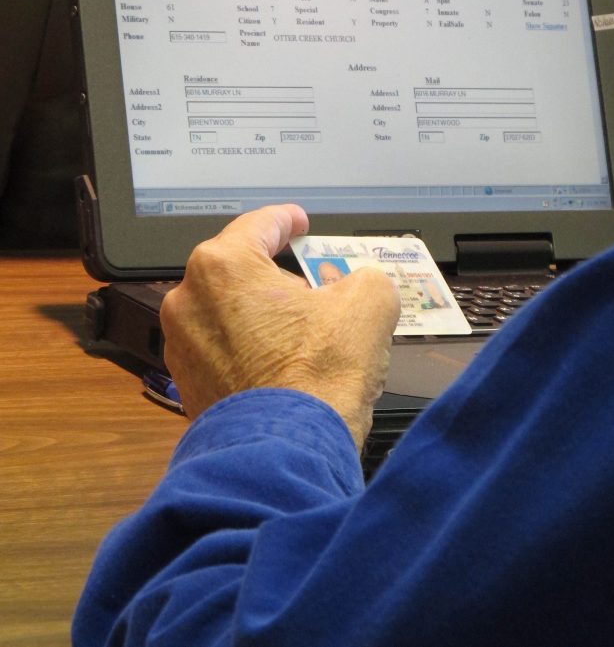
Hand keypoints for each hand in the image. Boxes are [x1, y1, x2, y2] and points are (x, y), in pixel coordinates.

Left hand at [160, 203, 400, 450]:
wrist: (285, 455)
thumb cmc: (315, 379)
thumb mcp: (369, 303)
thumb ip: (366, 277)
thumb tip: (362, 286)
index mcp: (222, 266)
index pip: (259, 224)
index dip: (287, 220)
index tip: (298, 222)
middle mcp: (189, 301)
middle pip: (240, 270)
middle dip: (278, 274)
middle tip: (316, 284)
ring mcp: (183, 345)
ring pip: (230, 311)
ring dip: (264, 314)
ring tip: (307, 332)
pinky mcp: (187, 384)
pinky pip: (223, 349)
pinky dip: (251, 348)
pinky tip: (286, 364)